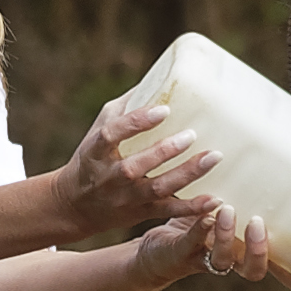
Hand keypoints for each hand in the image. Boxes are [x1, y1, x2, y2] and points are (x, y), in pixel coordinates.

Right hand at [53, 98, 217, 236]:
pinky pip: (169, 211)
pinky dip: (192, 208)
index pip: (113, 134)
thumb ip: (124, 108)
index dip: (137, 122)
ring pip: (158, 188)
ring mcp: (127, 197)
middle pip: (137, 165)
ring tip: (213, 158)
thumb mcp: (98, 130)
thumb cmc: (93, 158)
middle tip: (192, 134)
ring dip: (187, 174)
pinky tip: (214, 199)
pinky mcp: (142, 212)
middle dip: (165, 150)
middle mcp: (111, 176)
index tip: (164, 110)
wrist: (76, 206)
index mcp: (96, 150)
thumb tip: (157, 78)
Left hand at [135, 204, 290, 290]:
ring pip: (222, 259)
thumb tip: (285, 167)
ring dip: (226, 235)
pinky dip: (199, 227)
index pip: (282, 274)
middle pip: (253, 270)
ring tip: (226, 209)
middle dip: (259, 251)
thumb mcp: (229, 209)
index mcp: (247, 253)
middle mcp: (230, 261)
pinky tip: (204, 213)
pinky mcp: (179, 252)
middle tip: (258, 224)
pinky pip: (191, 241)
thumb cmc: (199, 223)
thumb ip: (251, 198)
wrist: (151, 247)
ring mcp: (204, 259)